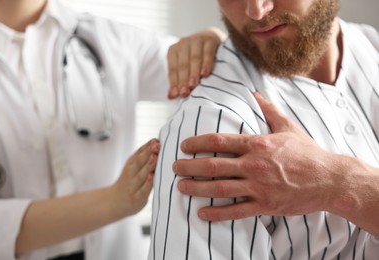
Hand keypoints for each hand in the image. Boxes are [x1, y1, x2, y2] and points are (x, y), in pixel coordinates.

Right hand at [112, 138, 159, 217]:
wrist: (114, 202)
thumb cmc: (129, 182)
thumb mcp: (133, 167)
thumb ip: (143, 156)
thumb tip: (156, 141)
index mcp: (131, 165)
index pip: (139, 154)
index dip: (147, 147)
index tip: (156, 140)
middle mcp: (130, 174)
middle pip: (139, 162)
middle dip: (148, 153)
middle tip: (156, 145)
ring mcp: (133, 186)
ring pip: (141, 175)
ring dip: (148, 166)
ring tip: (155, 157)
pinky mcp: (137, 198)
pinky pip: (143, 190)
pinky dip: (147, 184)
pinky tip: (152, 177)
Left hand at [167, 27, 225, 98]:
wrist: (211, 38)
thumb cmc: (197, 58)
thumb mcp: (186, 67)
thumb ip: (179, 81)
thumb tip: (171, 97)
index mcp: (174, 50)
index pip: (173, 69)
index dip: (174, 82)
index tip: (176, 95)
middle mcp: (183, 43)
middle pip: (183, 64)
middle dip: (183, 80)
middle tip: (184, 93)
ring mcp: (197, 39)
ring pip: (194, 58)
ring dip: (193, 73)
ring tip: (193, 85)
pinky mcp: (210, 39)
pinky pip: (207, 52)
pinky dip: (206, 63)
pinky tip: (205, 73)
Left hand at [173, 93, 338, 220]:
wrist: (329, 179)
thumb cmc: (307, 152)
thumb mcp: (288, 126)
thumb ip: (268, 109)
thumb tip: (254, 93)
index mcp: (257, 144)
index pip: (219, 140)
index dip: (197, 142)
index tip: (183, 145)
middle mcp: (254, 164)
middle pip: (213, 165)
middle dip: (189, 166)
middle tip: (174, 167)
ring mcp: (259, 186)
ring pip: (219, 188)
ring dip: (196, 188)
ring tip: (180, 187)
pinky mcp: (265, 205)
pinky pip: (236, 211)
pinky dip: (217, 213)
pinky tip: (202, 213)